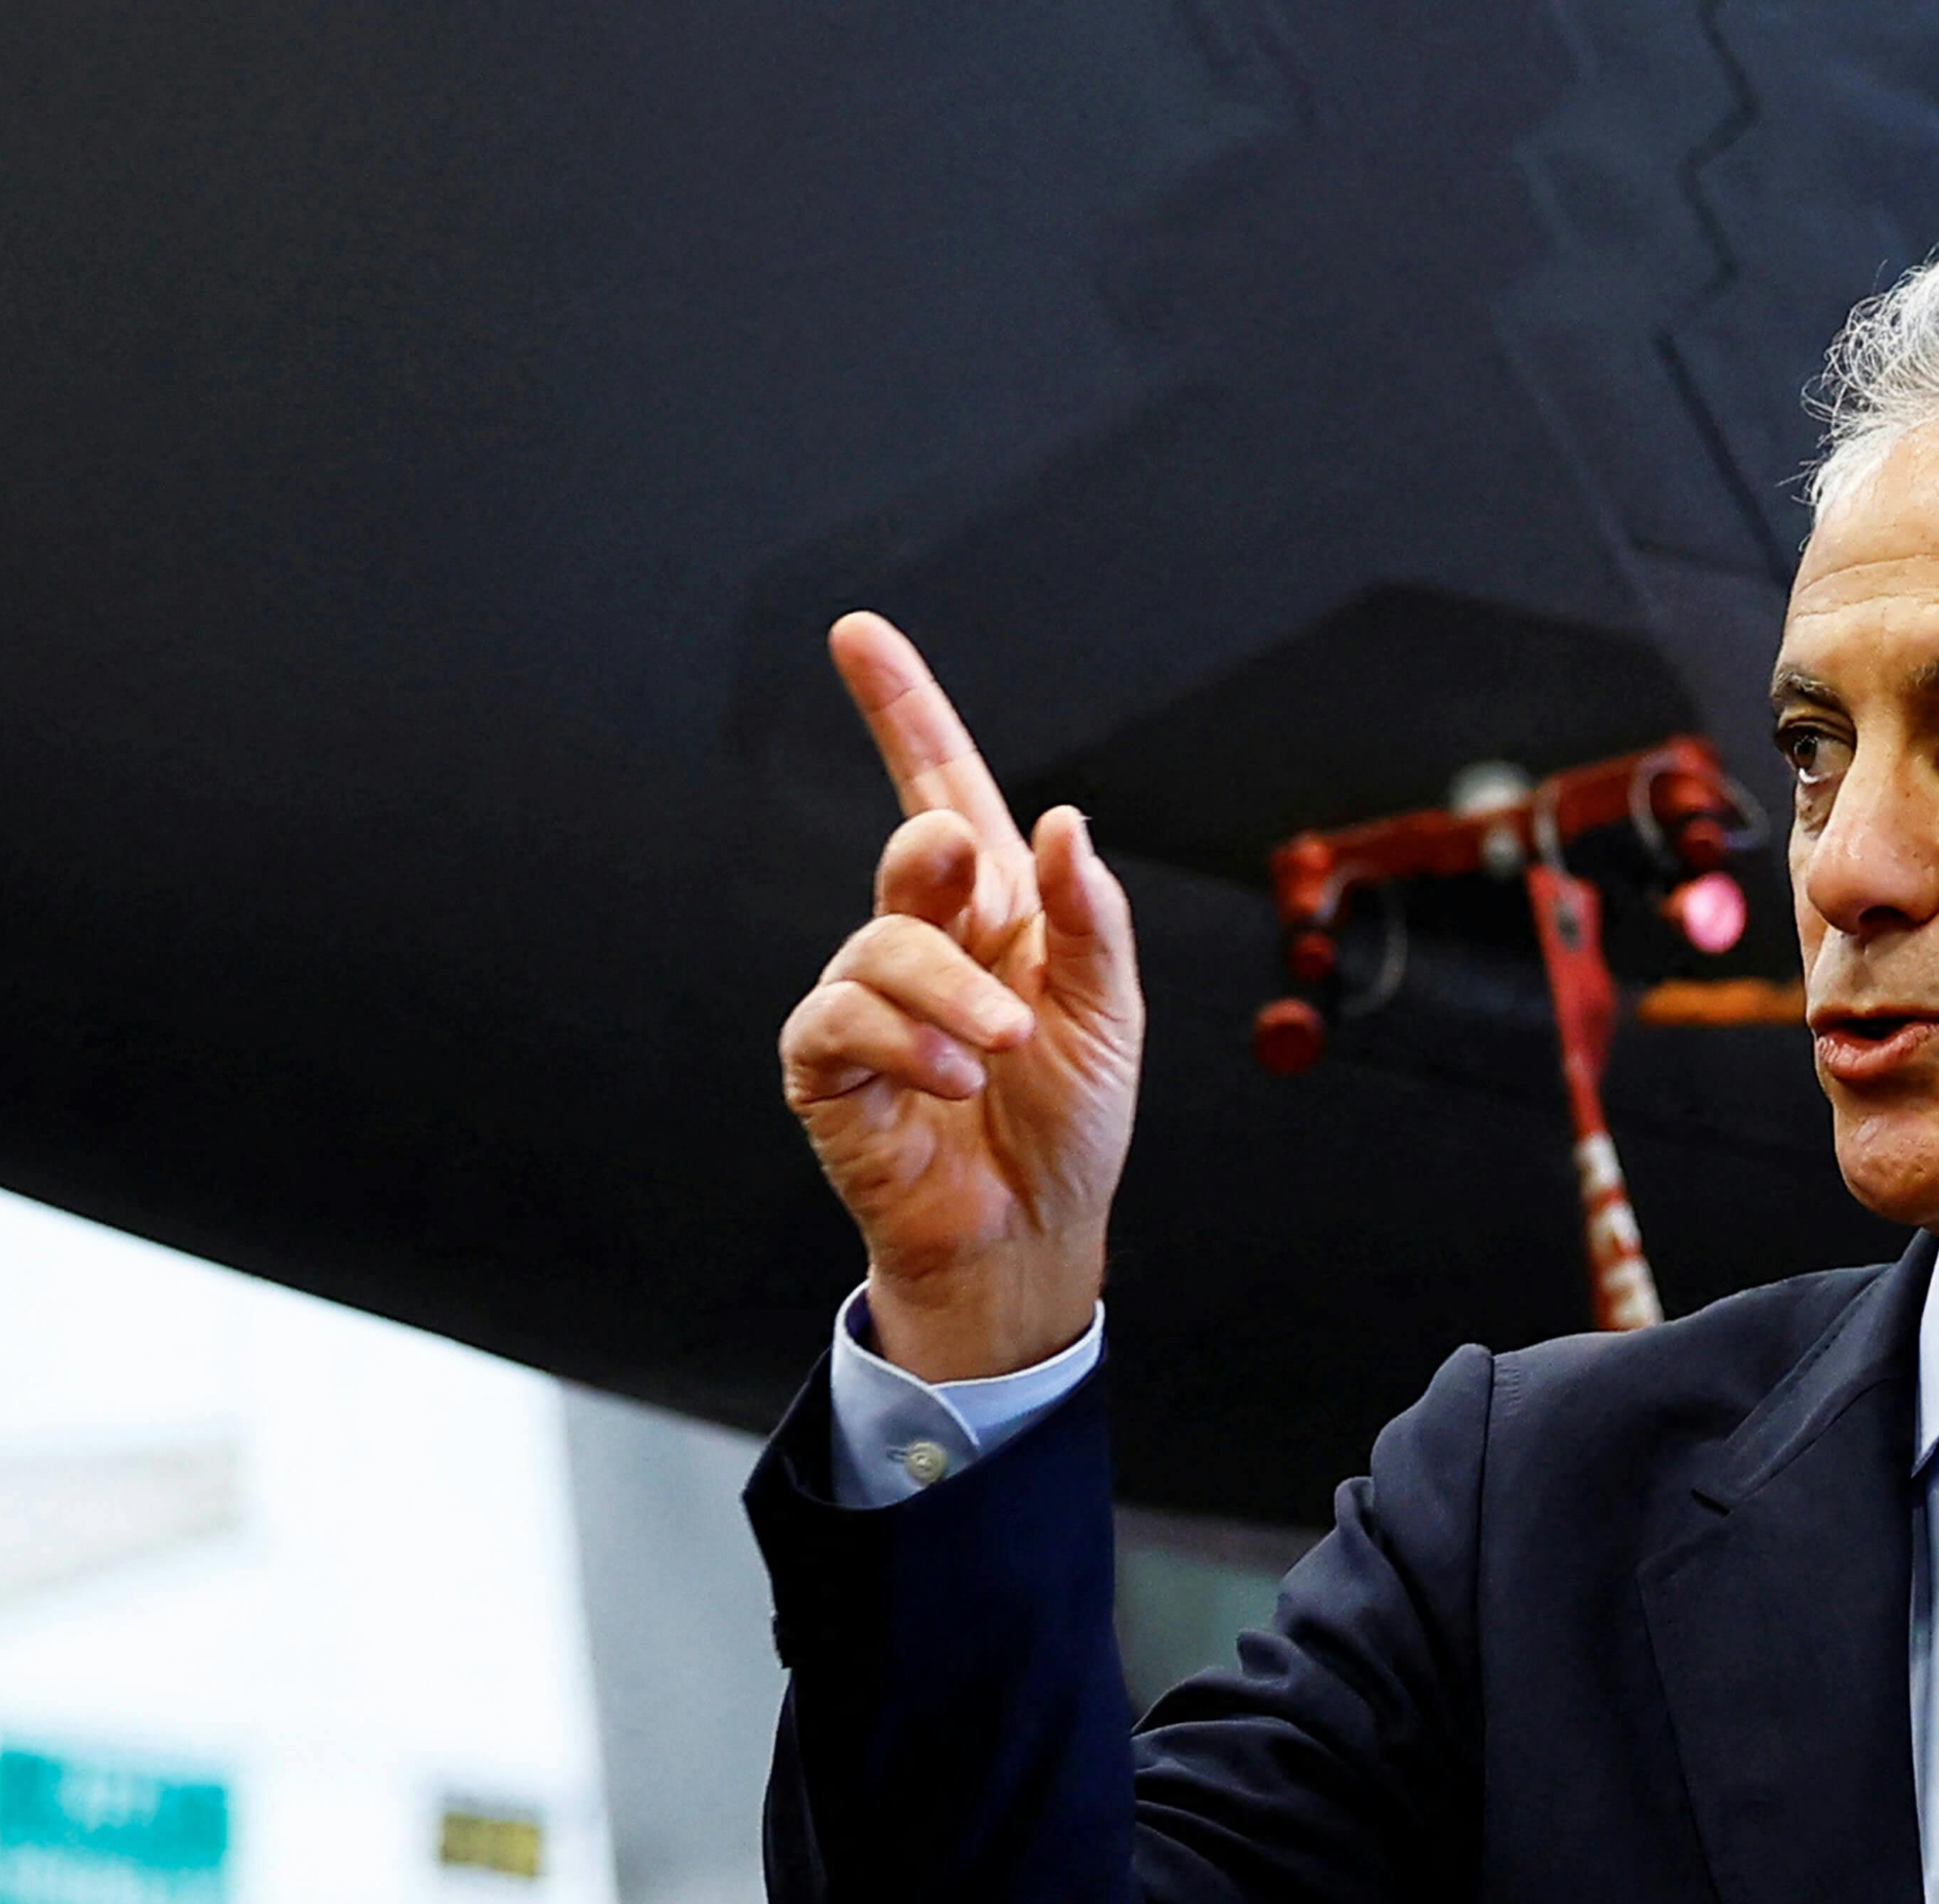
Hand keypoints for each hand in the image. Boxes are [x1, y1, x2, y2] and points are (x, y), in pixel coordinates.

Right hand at [780, 613, 1144, 1382]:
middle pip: (906, 851)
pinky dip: (905, 1042)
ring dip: (950, 995)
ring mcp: (871, 999)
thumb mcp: (1109, 1017)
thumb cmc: (1068, 1126)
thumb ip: (1087, 920)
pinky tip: (951, 1080)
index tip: (859, 634)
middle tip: (965, 883)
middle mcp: (927, 940)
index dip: (902, 711)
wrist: (1032, 1234)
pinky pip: (841, 1019)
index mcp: (997, 911)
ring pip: (882, 944)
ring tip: (998, 1052)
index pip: (940, 788)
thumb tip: (1063, 825)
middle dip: (932, 863)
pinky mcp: (829, 1065)